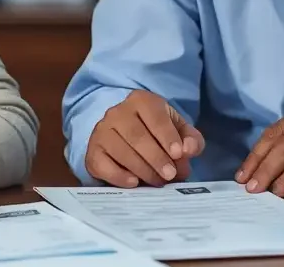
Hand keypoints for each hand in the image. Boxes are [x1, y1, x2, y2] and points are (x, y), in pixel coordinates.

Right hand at [86, 90, 204, 187]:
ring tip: (158, 181)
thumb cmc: (156, 131)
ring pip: (121, 151)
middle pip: (137, 135)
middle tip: (170, 174)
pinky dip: (118, 176)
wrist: (123, 134)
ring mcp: (102, 131)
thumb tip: (189, 150)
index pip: (155, 117)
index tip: (179, 154)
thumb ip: (190, 139)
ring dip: (142, 169)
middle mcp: (117, 112)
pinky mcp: (93, 151)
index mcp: (141, 101)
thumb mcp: (177, 129)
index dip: (168, 136)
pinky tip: (134, 182)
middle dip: (156, 157)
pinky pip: (103, 165)